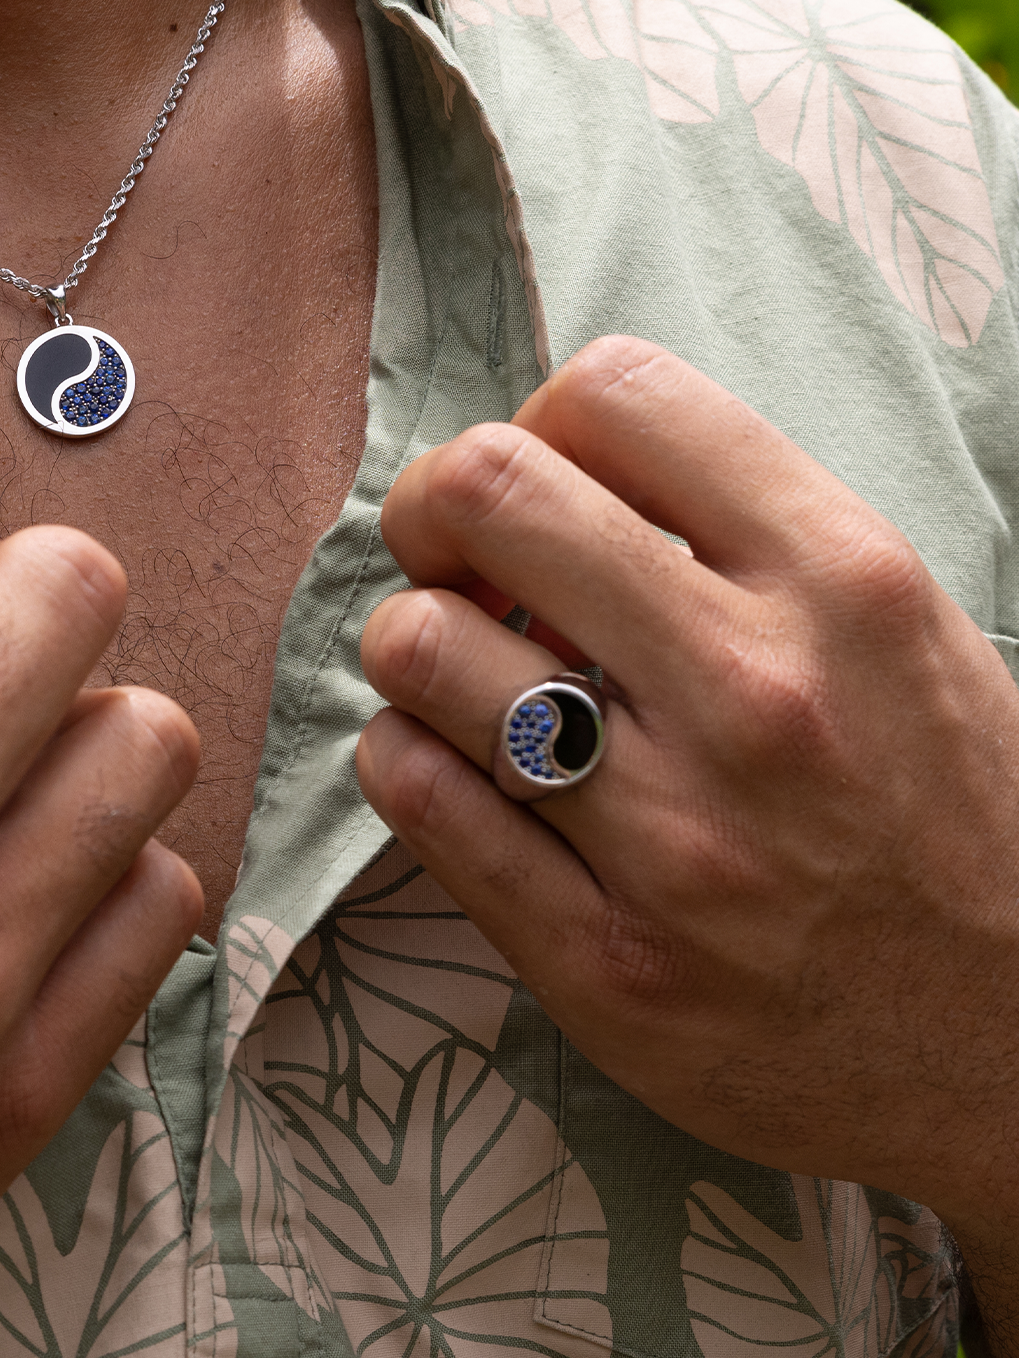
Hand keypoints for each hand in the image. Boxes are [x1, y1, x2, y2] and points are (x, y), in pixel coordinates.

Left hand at [353, 337, 1018, 1261]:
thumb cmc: (955, 823)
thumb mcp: (900, 638)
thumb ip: (743, 541)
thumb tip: (555, 473)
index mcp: (844, 582)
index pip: (614, 394)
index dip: (536, 420)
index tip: (539, 483)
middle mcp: (755, 693)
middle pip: (487, 491)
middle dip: (432, 507)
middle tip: (447, 556)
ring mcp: (674, 837)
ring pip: (420, 646)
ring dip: (409, 642)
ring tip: (454, 677)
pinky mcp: (602, 963)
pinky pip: (417, 796)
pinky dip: (404, 756)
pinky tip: (452, 766)